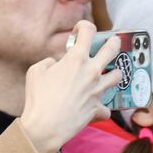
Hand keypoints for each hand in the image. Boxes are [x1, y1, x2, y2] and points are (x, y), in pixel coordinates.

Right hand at [19, 21, 121, 152]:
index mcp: (76, 59)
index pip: (88, 31)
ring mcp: (97, 90)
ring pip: (117, 76)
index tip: (79, 31)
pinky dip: (100, 108)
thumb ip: (49, 62)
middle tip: (112, 42)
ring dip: (113, 73)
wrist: (45, 127)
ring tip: (107, 75)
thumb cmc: (38, 98)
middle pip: (112, 49)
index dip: (83, 26)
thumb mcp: (35, 71)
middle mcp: (91, 72)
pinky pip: (105, 108)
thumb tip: (55, 64)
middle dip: (114, 42)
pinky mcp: (98, 109)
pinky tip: (94, 109)